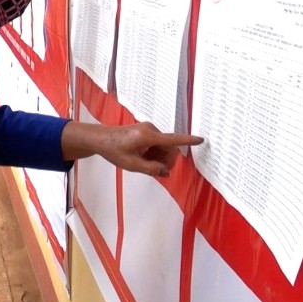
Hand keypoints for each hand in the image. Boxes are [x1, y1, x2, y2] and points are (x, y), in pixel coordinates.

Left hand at [61, 121, 203, 177]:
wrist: (101, 139)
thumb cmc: (114, 150)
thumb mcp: (132, 164)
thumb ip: (151, 169)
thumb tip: (166, 172)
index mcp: (147, 136)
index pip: (172, 139)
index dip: (188, 140)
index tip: (201, 140)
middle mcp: (150, 129)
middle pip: (169, 146)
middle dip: (166, 160)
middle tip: (157, 171)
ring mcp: (148, 128)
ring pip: (164, 146)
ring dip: (159, 157)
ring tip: (145, 163)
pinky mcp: (145, 130)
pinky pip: (157, 142)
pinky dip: (154, 152)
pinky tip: (143, 157)